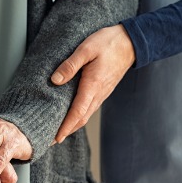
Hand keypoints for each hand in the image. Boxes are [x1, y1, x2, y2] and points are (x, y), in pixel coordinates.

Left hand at [51, 24, 134, 142]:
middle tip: (50, 140)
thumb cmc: (108, 43)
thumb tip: (55, 80)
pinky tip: (72, 115)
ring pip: (86, 115)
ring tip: (58, 131)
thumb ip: (70, 65)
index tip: (55, 138)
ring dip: (72, 125)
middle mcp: (98, 94)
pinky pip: (90, 108)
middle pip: (81, 119)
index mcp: (92, 86)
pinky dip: (79, 116)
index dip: (65, 127)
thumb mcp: (86, 49)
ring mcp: (102, 93)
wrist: (131, 42)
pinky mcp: (103, 90)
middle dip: (66, 131)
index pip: (77, 113)